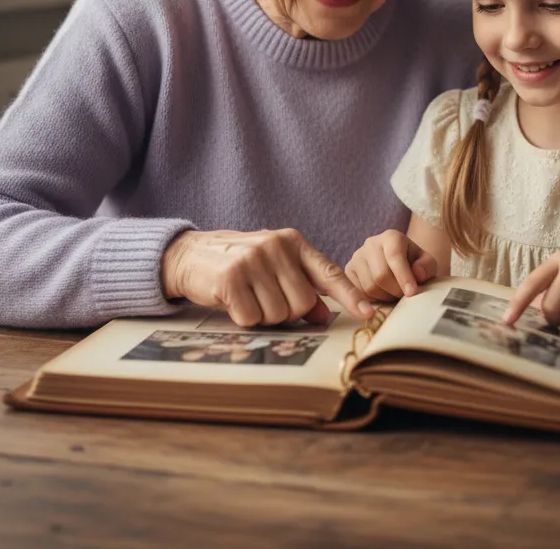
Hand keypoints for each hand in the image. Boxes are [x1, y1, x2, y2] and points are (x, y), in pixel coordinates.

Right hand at [160, 228, 372, 326]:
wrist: (192, 254)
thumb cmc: (241, 265)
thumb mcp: (274, 267)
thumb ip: (302, 287)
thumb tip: (325, 315)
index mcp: (292, 242)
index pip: (328, 272)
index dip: (350, 295)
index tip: (367, 313)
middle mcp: (276, 247)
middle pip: (303, 304)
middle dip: (286, 312)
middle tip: (264, 297)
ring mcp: (254, 261)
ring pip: (278, 314)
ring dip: (263, 315)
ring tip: (248, 296)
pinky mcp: (231, 278)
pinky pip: (251, 318)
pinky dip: (243, 317)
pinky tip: (233, 300)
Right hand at [345, 230, 437, 301]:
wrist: (397, 267)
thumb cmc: (414, 265)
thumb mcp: (426, 264)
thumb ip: (427, 267)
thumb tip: (417, 273)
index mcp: (391, 237)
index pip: (394, 255)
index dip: (403, 276)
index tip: (411, 293)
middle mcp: (371, 243)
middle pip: (381, 275)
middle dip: (395, 291)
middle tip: (404, 297)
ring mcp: (357, 257)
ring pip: (369, 287)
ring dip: (385, 298)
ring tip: (394, 294)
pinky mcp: (348, 272)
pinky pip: (359, 293)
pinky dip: (372, 300)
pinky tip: (382, 295)